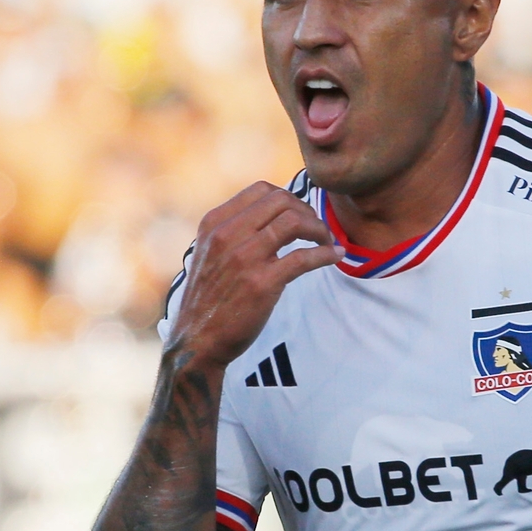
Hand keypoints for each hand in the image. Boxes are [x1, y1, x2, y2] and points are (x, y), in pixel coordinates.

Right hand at [166, 181, 340, 369]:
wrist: (197, 340)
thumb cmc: (209, 298)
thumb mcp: (209, 253)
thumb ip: (234, 231)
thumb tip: (274, 214)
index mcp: (214, 224)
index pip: (261, 190)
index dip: (289, 197)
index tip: (300, 213)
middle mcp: (227, 235)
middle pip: (281, 201)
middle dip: (307, 210)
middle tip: (316, 228)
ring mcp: (244, 258)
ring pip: (294, 222)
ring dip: (319, 229)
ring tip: (326, 241)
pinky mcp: (262, 283)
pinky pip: (304, 257)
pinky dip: (326, 254)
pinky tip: (334, 256)